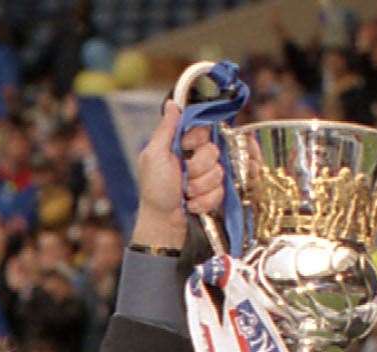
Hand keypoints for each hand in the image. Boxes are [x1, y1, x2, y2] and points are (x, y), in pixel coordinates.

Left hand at [132, 100, 223, 250]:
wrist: (163, 222)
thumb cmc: (154, 189)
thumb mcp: (155, 155)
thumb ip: (166, 130)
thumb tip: (173, 104)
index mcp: (181, 145)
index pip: (204, 130)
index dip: (197, 140)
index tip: (187, 147)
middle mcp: (196, 158)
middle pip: (214, 152)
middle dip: (198, 169)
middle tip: (182, 178)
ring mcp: (206, 177)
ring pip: (219, 174)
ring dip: (200, 188)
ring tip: (185, 195)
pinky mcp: (214, 194)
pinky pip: (221, 192)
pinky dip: (204, 202)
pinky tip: (191, 205)